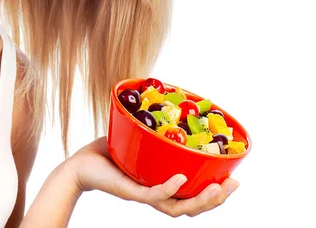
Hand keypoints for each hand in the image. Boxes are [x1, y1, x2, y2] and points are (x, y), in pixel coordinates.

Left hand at [68, 137, 238, 217]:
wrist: (81, 164)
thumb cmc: (110, 152)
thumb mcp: (140, 139)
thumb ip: (158, 131)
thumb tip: (177, 107)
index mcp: (162, 186)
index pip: (194, 197)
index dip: (216, 193)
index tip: (234, 179)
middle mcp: (156, 195)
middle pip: (192, 207)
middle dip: (217, 199)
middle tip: (234, 184)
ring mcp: (143, 194)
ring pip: (177, 207)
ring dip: (200, 199)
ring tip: (217, 188)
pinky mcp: (129, 191)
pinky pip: (152, 194)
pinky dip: (168, 188)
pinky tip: (179, 179)